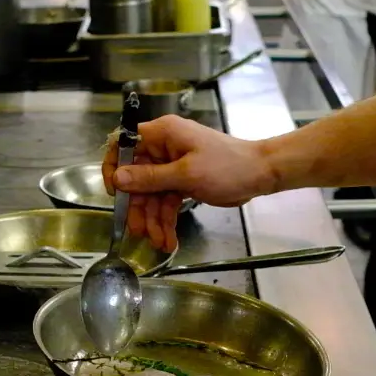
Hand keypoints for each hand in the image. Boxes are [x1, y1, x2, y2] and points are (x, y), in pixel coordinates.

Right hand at [102, 115, 277, 251]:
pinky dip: (165, 220)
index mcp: (162, 134)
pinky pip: (165, 201)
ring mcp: (172, 166)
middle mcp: (163, 148)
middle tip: (138, 230)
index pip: (124, 144)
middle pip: (136, 177)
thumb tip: (118, 178)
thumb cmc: (228, 166)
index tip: (115, 192)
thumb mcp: (186, 174)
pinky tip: (167, 239)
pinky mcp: (182, 181)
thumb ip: (150, 178)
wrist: (261, 174)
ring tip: (157, 241)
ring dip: (152, 219)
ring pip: (151, 195)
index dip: (114, 167)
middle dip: (137, 207)